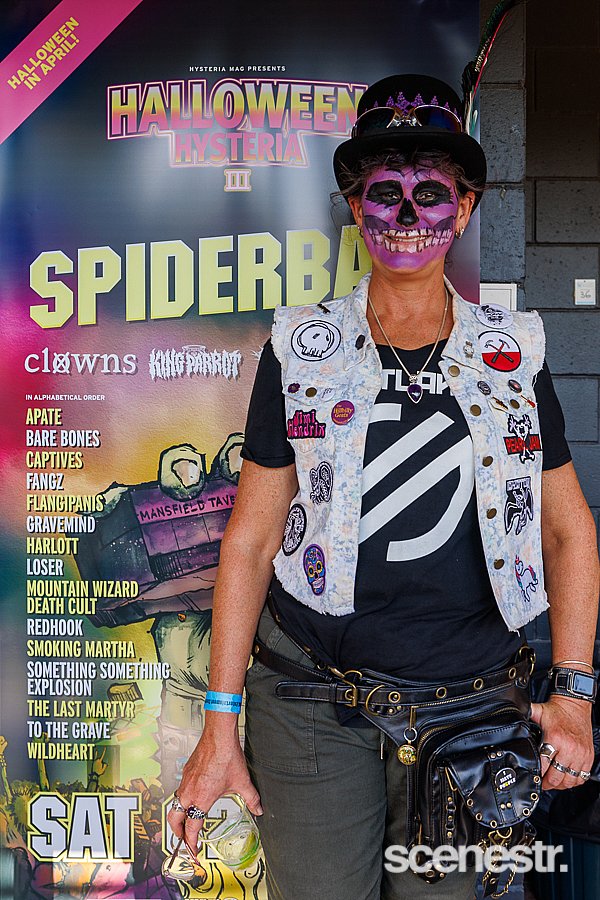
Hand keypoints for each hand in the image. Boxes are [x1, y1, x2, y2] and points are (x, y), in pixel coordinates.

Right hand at [166, 728, 262, 851]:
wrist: (218, 736)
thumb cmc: (228, 757)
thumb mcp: (242, 782)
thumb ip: (251, 799)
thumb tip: (259, 810)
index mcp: (201, 800)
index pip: (191, 829)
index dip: (191, 843)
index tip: (193, 851)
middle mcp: (189, 792)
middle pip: (174, 820)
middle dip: (177, 833)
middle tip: (184, 840)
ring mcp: (185, 781)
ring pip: (174, 805)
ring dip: (178, 816)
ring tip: (186, 821)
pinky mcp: (185, 771)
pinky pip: (179, 790)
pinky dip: (182, 799)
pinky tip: (192, 797)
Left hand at [530, 694, 593, 789]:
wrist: (575, 705)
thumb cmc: (557, 710)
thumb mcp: (538, 711)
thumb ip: (526, 716)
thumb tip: (511, 718)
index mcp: (555, 738)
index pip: (544, 764)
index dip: (538, 773)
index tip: (534, 776)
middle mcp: (569, 749)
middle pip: (556, 776)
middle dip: (547, 783)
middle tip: (542, 784)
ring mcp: (581, 754)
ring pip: (570, 780)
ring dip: (560, 785)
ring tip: (553, 783)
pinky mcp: (588, 757)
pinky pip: (582, 777)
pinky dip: (574, 781)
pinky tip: (567, 778)